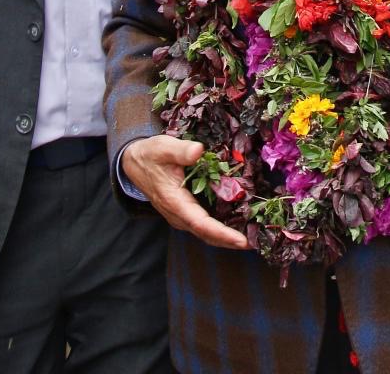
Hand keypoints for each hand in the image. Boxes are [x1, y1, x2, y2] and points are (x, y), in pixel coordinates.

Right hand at [121, 135, 248, 249]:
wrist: (134, 162)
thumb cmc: (150, 154)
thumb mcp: (163, 147)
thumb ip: (181, 150)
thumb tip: (199, 151)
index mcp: (174, 201)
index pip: (201, 223)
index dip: (222, 233)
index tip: (242, 240)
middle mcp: (177, 214)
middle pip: (206, 234)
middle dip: (230, 241)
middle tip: (256, 243)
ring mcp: (180, 215)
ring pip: (205, 233)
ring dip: (226, 238)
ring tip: (251, 239)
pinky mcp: (184, 212)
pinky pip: (203, 226)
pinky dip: (219, 230)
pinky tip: (236, 226)